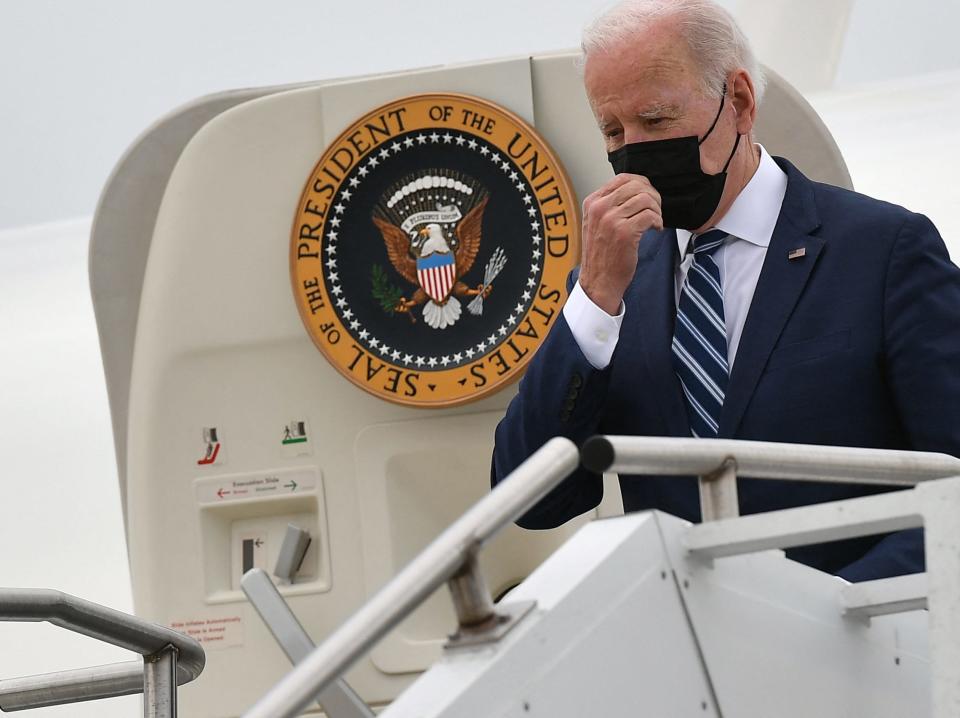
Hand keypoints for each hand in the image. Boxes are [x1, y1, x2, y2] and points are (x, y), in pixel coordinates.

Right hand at [579, 174, 661, 314]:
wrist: (598, 281)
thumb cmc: (601, 255)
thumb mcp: (596, 224)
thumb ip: (609, 205)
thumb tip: (636, 190)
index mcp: (592, 203)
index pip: (622, 179)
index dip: (642, 184)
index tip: (649, 195)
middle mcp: (600, 208)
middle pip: (636, 186)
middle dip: (653, 196)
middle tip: (656, 209)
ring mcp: (611, 220)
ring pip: (646, 199)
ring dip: (657, 210)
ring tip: (655, 221)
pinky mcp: (625, 233)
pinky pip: (650, 216)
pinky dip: (658, 221)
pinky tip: (655, 230)